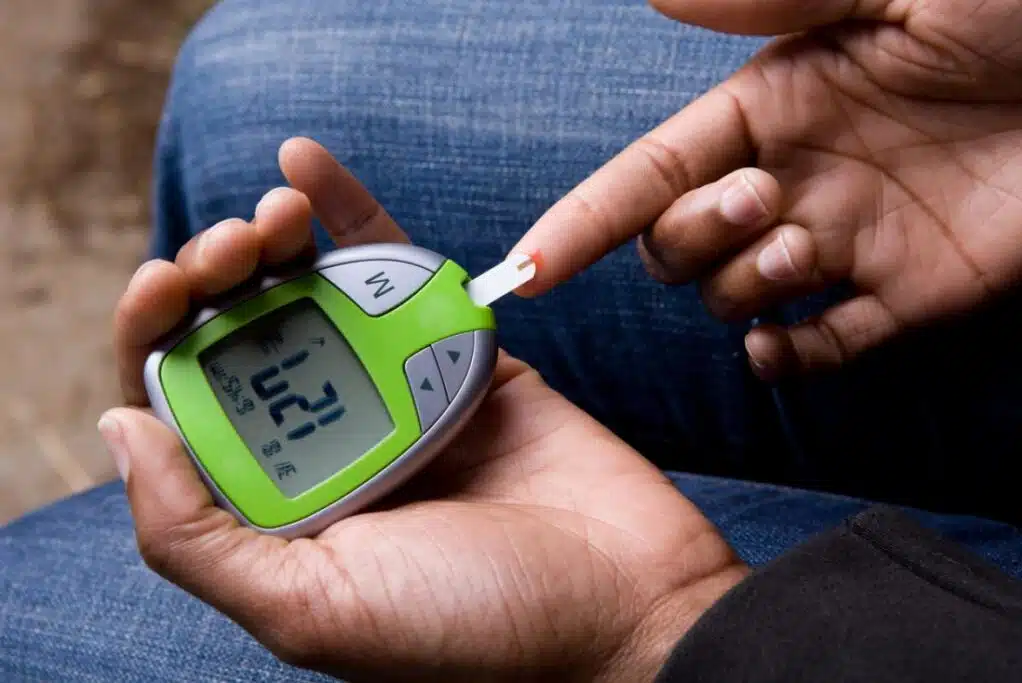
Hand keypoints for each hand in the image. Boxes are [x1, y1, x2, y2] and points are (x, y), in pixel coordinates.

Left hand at [106, 138, 746, 681]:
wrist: (627, 600)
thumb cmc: (479, 626)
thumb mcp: (314, 609)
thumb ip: (197, 538)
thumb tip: (120, 427)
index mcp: (278, 507)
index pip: (188, 408)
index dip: (159, 337)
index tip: (166, 284)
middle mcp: (328, 446)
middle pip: (244, 339)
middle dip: (215, 278)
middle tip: (227, 246)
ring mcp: (393, 395)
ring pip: (313, 297)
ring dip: (273, 240)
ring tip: (271, 211)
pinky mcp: (457, 356)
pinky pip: (397, 276)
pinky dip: (353, 215)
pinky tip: (304, 166)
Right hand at [513, 0, 1021, 379]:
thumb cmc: (1016, 11)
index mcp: (771, 105)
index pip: (645, 176)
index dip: (581, 222)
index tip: (523, 271)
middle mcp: (792, 180)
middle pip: (677, 245)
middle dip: (691, 238)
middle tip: (762, 201)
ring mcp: (845, 243)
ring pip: (736, 299)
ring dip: (744, 288)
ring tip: (804, 250)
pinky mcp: (907, 298)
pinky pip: (823, 350)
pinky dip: (792, 361)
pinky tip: (788, 343)